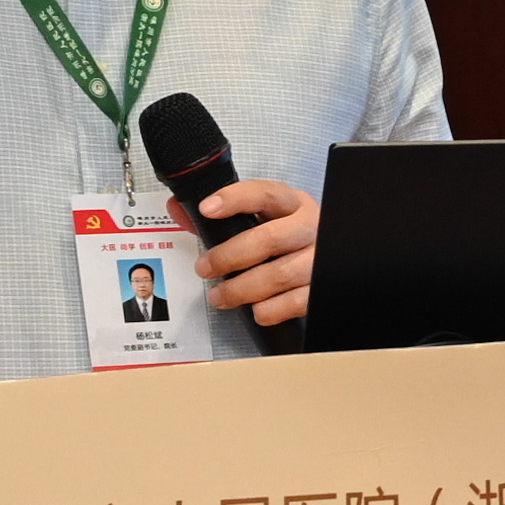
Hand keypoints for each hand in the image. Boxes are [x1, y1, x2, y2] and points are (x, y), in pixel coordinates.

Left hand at [197, 181, 317, 327]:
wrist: (327, 260)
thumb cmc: (287, 240)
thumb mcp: (263, 220)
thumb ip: (220, 216)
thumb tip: (177, 209)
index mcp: (293, 205)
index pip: (265, 194)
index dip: (234, 199)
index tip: (206, 209)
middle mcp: (310, 228)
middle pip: (268, 239)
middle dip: (228, 257)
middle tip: (204, 268)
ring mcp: (320, 259)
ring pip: (278, 275)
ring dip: (240, 290)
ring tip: (219, 296)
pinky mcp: (321, 289)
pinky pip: (293, 303)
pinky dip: (269, 310)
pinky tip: (255, 309)